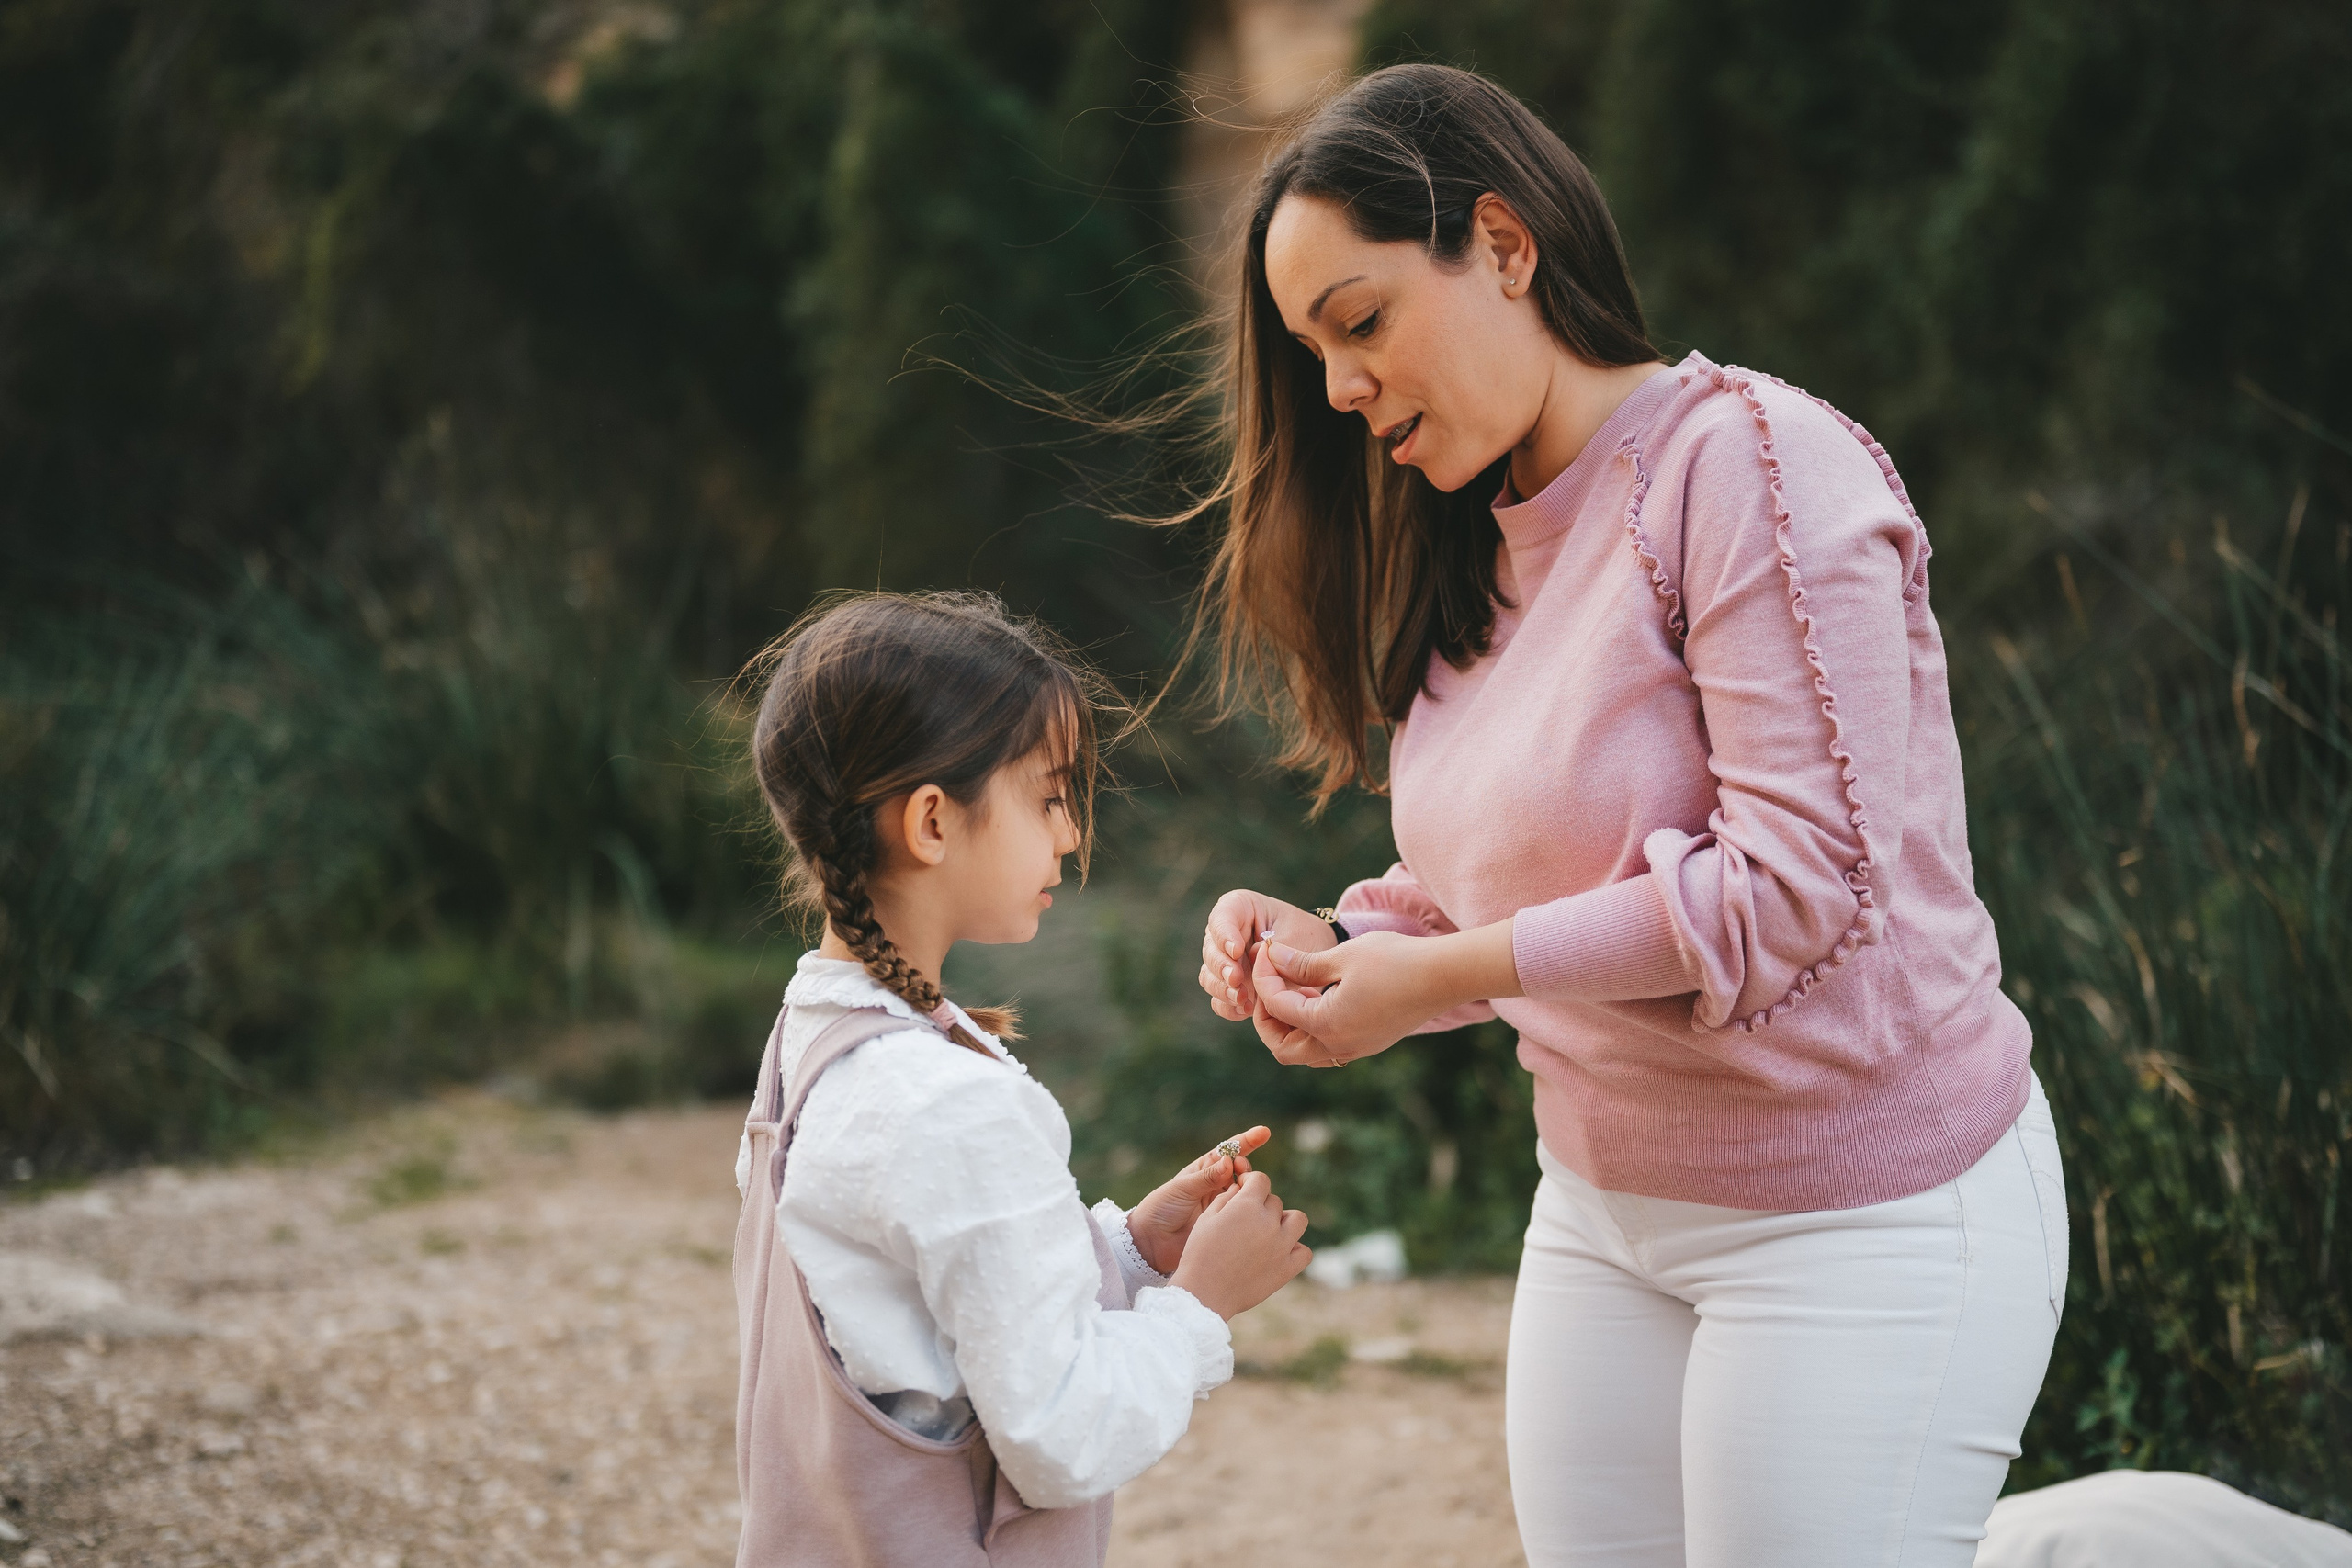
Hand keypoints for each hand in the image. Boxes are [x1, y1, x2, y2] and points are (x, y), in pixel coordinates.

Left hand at [1124, 1127, 1271, 1275]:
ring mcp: (1222, 1203)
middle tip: (1241, 1171)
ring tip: (1244, 1189)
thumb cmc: (1161, 1208)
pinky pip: (1243, 1211)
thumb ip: (1207, 1177)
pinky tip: (1252, 1207)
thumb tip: (1229, 1162)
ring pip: (1245, 1190)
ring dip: (1249, 1186)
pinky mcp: (1225, 1222)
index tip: (1264, 1133)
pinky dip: (1250, 1206)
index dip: (1247, 1141)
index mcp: (1203, 1170)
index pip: (1228, 1151)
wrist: (1152, 1241)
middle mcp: (1215, 1185)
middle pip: (1241, 1170)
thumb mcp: (1183, 1188)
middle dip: (1246, 1167)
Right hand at [1169, 1171, 1311, 1319]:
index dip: (1252, 1182)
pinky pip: (1305, 1252)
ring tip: (1270, 1231)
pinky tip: (1280, 1252)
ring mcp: (1281, 1246)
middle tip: (1247, 1220)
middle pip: (1275, 1201)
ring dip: (1285, 1221)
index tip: (1245, 1190)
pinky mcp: (1286, 1269)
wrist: (1204, 1293)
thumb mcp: (1207, 1218)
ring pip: (1298, 1220)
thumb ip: (1227, 1198)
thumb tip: (1241, 1188)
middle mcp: (1268, 1222)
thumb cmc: (1200, 1253)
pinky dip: (1296, 1249)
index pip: (1261, 1180)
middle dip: (1261, 1205)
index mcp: (1247, 1206)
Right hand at [1199, 890, 1335, 1021]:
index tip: (1236, 950)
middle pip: (1211, 949)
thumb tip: (1249, 958)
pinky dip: (1228, 1006)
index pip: (1222, 916)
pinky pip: (1218, 999)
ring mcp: (1225, 962)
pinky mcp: (1229, 987)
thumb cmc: (1308, 939)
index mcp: (1241, 909)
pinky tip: (1244, 1010)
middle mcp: (1227, 935)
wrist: (1319, 962)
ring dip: (1222, 989)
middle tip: (1236, 979)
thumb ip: (1274, 948)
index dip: (1224, 934)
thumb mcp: (1298, 936)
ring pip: (1209, 975)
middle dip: (1221, 967)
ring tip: (1242, 998)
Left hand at [1252, 923, 1519, 1067]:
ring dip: (1289, 1026)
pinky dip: (1311, 1028)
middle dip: (1266, 1016)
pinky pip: (1326, 1047)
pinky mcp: (1367, 1044)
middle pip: (1281, 1047)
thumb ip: (1301, 963)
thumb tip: (1271, 957)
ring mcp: (1354, 1049)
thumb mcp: (1342, 957)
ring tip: (1292, 988)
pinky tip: (1318, 997)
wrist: (1444, 976)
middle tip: (1269, 981)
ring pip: (1303, 1052)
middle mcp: (1338, 1046)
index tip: (1266, 950)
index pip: (1275, 1007)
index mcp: (1326, 1025)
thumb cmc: (1395, 961)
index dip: (1263, 976)